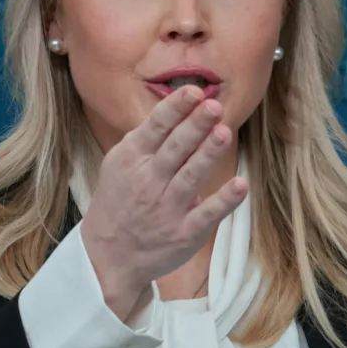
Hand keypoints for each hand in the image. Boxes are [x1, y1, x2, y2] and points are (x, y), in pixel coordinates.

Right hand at [79, 85, 247, 319]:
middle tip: (213, 106)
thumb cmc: (118, 201)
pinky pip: (206, 215)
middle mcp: (149, 182)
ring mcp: (167, 209)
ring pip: (190, 177)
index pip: (156, 128)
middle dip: (195, 126)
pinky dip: (224, 200)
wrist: (106, 255)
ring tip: (224, 132)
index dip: (175, 108)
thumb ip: (147, 138)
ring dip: (208, 154)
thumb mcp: (119, 163)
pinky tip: (240, 184)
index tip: (194, 91)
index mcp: (132, 159)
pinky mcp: (184, 233)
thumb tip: (178, 108)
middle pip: (175, 149)